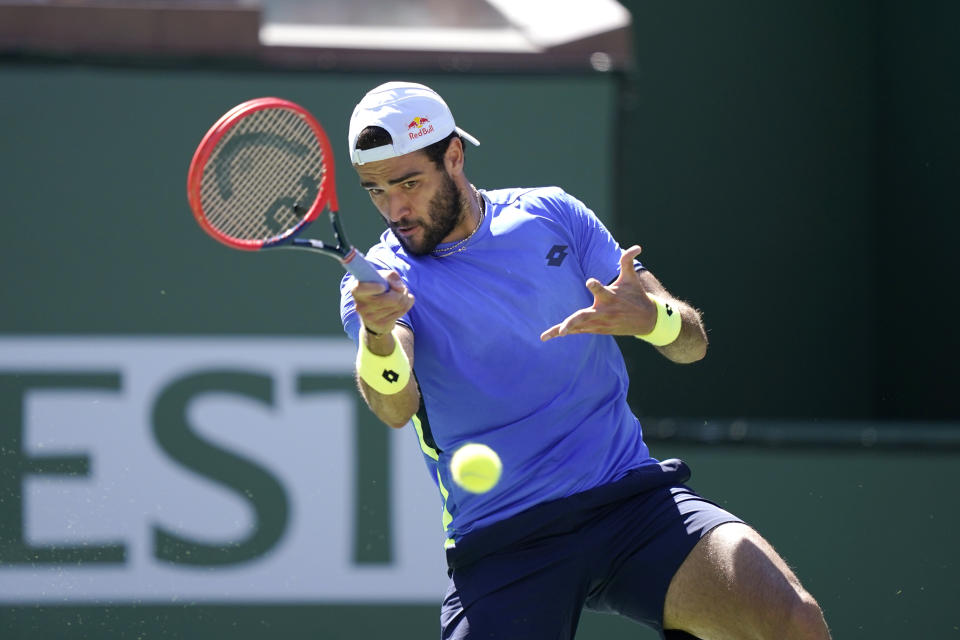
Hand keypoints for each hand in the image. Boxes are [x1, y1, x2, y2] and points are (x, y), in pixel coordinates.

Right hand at [353, 271, 414, 335]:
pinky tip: (403, 302)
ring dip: (405, 296)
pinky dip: (407, 303)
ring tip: (401, 294)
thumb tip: (400, 288)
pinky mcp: (381, 325)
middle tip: (402, 288)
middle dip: (401, 291)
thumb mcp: (382, 277)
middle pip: (389, 298)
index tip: (382, 286)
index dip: (373, 287)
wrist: (376, 314)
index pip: (360, 289)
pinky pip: (402, 311)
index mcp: (357, 291)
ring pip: (399, 304)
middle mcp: (360, 305)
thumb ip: (391, 276)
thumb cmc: (379, 289)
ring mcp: (370, 317)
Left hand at [540, 246, 657, 340]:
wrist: (646, 320)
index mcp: (610, 297)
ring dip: (562, 330)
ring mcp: (599, 323)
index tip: (589, 281)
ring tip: (545, 336)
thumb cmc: (635, 295)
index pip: (600, 290)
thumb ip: (627, 261)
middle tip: (563, 331)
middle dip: (573, 322)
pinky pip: (578, 331)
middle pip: (584, 317)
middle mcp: (603, 311)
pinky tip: (549, 335)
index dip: (595, 285)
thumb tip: (637, 247)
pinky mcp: (597, 329)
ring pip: (578, 327)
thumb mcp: (631, 278)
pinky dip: (565, 331)